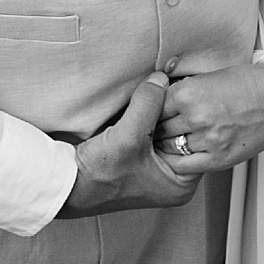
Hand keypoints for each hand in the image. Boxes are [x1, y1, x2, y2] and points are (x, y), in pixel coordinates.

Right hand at [56, 74, 201, 217]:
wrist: (67, 184)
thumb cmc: (98, 176)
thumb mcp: (128, 136)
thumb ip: (148, 104)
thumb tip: (161, 79)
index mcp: (181, 184)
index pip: (196, 139)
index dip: (188, 114)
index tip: (179, 92)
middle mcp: (172, 179)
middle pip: (182, 134)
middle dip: (171, 113)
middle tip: (163, 93)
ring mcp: (156, 171)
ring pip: (166, 131)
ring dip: (156, 115)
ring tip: (147, 102)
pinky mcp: (141, 161)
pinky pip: (152, 133)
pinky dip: (146, 120)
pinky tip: (137, 111)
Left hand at [153, 61, 263, 171]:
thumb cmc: (248, 83)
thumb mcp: (209, 76)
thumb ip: (185, 89)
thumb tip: (162, 97)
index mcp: (188, 92)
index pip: (153, 106)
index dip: (150, 111)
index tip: (149, 114)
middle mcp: (195, 116)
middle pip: (158, 129)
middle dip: (154, 130)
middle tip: (151, 133)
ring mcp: (207, 139)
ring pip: (170, 148)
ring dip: (166, 146)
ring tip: (164, 144)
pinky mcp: (220, 158)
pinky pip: (187, 167)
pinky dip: (180, 163)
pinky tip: (180, 158)